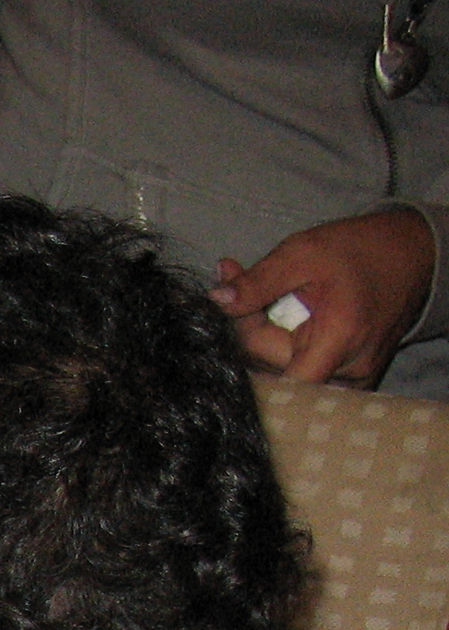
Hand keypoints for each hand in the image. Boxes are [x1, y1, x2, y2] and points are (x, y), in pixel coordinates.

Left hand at [210, 208, 436, 386]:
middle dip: (248, 330)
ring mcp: (352, 379)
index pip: (273, 373)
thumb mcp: (302, 253)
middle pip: (273, 371)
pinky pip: (301, 369)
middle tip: (238, 285)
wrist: (413, 254)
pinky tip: (282, 313)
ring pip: (284, 371)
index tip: (232, 301)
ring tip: (265, 295)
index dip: (244, 341)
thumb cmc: (360, 250)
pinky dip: (283, 344)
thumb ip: (257, 282)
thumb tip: (215, 302)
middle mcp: (349, 371)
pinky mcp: (349, 377)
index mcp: (340, 341)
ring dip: (263, 337)